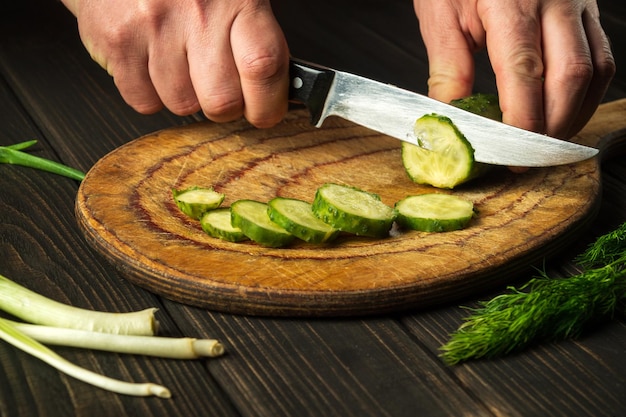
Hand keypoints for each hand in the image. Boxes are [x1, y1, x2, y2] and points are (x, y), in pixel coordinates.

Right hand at [61, 0, 289, 127]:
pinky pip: (144, 102)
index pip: (264, 66)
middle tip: (219, 89)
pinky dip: (150, 94)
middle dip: (223, 107)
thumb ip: (255, 40)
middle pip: (221, 102)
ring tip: (180, 64)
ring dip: (184, 96)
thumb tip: (276, 93)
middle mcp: (197, 12)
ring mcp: (155, 26)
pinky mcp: (119, 40)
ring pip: (181, 105)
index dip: (268, 103)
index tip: (265, 112)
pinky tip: (153, 64)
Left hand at [413, 0, 614, 138]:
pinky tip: (564, 111)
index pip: (525, 72)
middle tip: (526, 157)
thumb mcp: (440, 14)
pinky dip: (586, 93)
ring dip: (573, 114)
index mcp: (513, 2)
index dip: (522, 121)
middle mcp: (556, 1)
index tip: (508, 153)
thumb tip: (451, 116)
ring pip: (593, 70)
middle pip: (569, 76)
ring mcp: (578, 4)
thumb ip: (449, 67)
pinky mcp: (587, 10)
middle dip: (551, 126)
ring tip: (545, 141)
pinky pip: (600, 58)